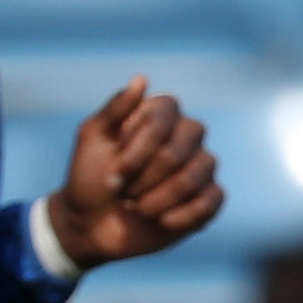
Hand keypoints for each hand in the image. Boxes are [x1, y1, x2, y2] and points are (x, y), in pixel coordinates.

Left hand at [42, 80, 223, 267]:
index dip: (139, 150)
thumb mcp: (92, 139)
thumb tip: (142, 79)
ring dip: (159, 199)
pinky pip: (212, 200)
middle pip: (181, 148)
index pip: (164, 118)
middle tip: (123, 194)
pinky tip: (162, 221)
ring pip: (196, 176)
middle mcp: (186, 135)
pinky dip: (183, 215)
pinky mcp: (208, 197)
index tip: (114, 176)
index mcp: (160, 114)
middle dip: (146, 178)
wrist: (91, 224)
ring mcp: (200, 166)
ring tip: (137, 209)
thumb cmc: (90, 177)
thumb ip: (115, 109)